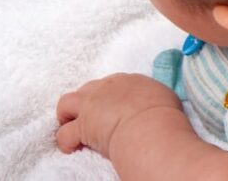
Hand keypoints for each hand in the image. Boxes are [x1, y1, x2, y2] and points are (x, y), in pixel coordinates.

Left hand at [55, 73, 181, 156]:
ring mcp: (91, 106)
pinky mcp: (81, 126)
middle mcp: (106, 88)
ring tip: (71, 126)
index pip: (112, 84)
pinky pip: (64, 134)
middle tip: (92, 116)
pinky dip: (66, 141)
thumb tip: (153, 103)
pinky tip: (72, 147)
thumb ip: (152, 96)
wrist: (150, 126)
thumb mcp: (163, 96)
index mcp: (127, 80)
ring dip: (67, 115)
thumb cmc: (163, 113)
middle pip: (88, 89)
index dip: (110, 96)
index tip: (114, 107)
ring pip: (66, 103)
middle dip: (87, 102)